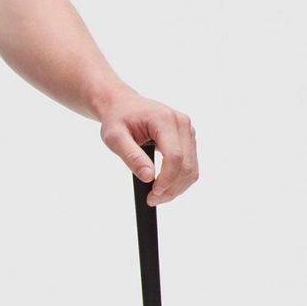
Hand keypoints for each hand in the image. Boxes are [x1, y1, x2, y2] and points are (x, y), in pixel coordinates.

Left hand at [96, 87, 198, 206]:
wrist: (123, 105)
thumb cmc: (117, 118)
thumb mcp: (114, 137)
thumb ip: (131, 156)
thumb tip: (148, 177)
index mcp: (164, 119)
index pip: (174, 157)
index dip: (166, 180)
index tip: (152, 195)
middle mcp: (182, 123)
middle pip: (186, 165)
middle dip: (171, 188)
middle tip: (152, 200)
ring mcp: (187, 130)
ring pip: (191, 168)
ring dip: (177, 187)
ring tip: (156, 196)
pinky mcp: (188, 138)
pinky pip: (190, 165)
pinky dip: (179, 180)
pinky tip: (163, 186)